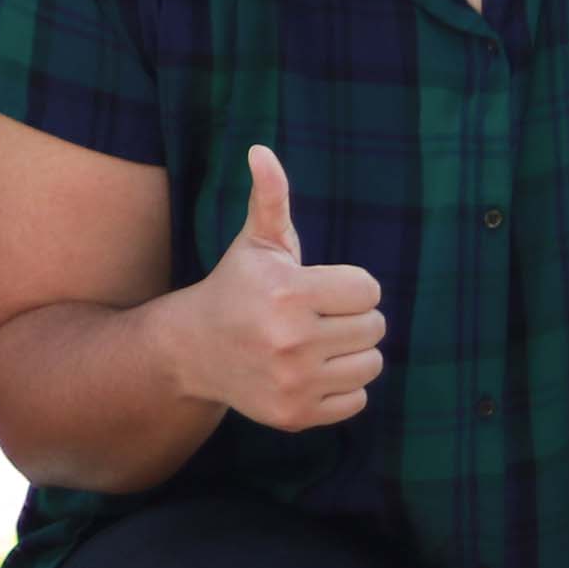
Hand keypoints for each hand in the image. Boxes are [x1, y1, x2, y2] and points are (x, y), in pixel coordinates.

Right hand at [166, 146, 384, 433]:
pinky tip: (312, 372)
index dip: (350, 285)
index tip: (319, 288)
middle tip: (319, 316)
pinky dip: (342, 388)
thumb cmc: (238, 287)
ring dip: (352, 353)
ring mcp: (293, 382)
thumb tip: (262, 150)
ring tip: (319, 343)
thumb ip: (271, 197)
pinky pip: (357, 401)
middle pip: (375, 328)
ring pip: (371, 365)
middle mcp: (291, 341)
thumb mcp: (256, 242)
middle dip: (352, 318)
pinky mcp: (295, 416)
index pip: (369, 290)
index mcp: (288, 292)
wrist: (193, 349)